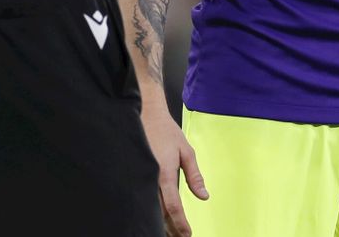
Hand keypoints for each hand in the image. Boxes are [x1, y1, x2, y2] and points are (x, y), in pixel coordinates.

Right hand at [142, 106, 207, 236]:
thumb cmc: (166, 132)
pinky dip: (150, 210)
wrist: (144, 114)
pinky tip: (156, 217)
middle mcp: (150, 179)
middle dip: (170, 228)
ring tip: (171, 232)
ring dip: (161, 222)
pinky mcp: (134, 175)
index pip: (173, 206)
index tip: (187, 234)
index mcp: (165, 174)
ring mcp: (140, 178)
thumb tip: (204, 196)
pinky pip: (142, 198)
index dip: (180, 223)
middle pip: (160, 212)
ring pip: (150, 208)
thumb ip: (195, 176)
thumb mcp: (186, 151)